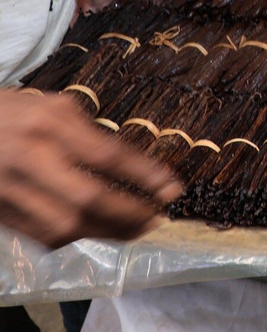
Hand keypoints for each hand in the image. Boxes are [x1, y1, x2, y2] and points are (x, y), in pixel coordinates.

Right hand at [0, 92, 182, 247]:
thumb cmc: (12, 112)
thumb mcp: (53, 106)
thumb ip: (89, 133)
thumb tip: (129, 163)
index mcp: (48, 124)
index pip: (107, 155)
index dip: (144, 175)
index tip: (172, 188)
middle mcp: (30, 158)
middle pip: (89, 198)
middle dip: (130, 213)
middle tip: (158, 217)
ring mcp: (10, 190)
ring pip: (66, 226)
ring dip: (109, 232)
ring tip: (137, 228)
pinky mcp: (0, 214)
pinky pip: (44, 236)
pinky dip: (78, 237)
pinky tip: (99, 230)